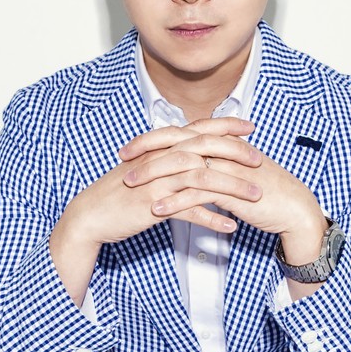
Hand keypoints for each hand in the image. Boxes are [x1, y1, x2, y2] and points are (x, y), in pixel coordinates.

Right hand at [55, 117, 263, 252]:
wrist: (91, 214)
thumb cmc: (120, 191)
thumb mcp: (145, 168)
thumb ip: (168, 158)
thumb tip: (192, 154)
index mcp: (160, 148)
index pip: (197, 129)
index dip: (224, 125)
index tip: (249, 126)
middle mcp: (160, 159)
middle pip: (204, 149)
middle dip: (235, 153)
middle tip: (259, 160)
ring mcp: (157, 182)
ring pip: (201, 178)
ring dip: (232, 188)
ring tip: (255, 197)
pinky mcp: (153, 205)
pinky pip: (188, 210)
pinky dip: (211, 218)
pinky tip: (230, 226)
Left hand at [120, 124, 328, 262]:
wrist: (295, 208)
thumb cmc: (267, 192)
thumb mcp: (237, 172)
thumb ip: (217, 164)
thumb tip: (194, 164)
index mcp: (223, 143)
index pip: (182, 133)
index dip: (154, 138)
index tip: (131, 146)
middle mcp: (223, 150)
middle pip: (178, 144)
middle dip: (147, 151)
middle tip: (123, 160)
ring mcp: (228, 168)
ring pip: (183, 167)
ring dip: (155, 176)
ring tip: (132, 186)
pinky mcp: (233, 190)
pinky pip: (198, 193)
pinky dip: (176, 201)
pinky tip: (157, 209)